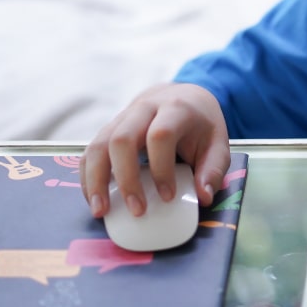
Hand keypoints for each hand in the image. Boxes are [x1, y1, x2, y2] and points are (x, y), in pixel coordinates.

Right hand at [80, 83, 230, 218]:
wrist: (184, 95)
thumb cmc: (201, 124)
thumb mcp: (218, 142)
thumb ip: (213, 169)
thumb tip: (203, 198)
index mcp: (176, 108)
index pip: (161, 135)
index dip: (161, 168)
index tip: (168, 196)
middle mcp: (145, 109)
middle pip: (122, 139)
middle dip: (126, 178)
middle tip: (136, 210)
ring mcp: (123, 117)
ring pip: (99, 144)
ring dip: (96, 180)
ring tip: (101, 211)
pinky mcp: (109, 128)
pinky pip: (90, 150)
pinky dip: (88, 176)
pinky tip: (94, 199)